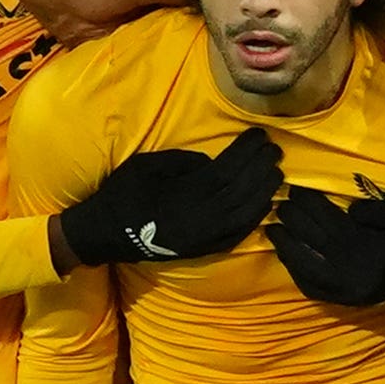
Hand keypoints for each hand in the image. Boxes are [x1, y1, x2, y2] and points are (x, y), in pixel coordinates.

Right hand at [56, 128, 282, 267]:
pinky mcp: (204, 249)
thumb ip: (181, 161)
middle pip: (241, 190)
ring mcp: (204, 236)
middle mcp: (200, 216)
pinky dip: (253, 220)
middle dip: (261, 168)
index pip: (226, 169)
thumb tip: (211, 161)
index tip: (260, 135)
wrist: (107, 233)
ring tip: (277, 174)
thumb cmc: (123, 193)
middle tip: (275, 150)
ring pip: (244, 214)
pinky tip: (265, 205)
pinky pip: (236, 235)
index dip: (246, 151)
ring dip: (264, 193)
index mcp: (185, 192)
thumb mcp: (147, 165)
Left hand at [264, 184, 384, 306]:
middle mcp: (346, 265)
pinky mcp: (342, 299)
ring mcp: (342, 285)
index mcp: (360, 242)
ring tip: (273, 230)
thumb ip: (373, 212)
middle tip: (279, 205)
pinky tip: (288, 260)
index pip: (324, 217)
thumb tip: (350, 210)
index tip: (294, 190)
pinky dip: (297, 273)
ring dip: (286, 246)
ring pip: (304, 264)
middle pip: (310, 238)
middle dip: (292, 219)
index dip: (307, 202)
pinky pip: (312, 287)